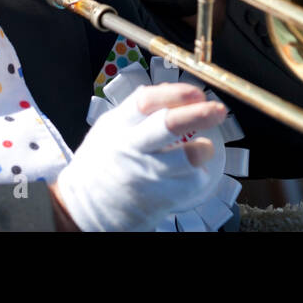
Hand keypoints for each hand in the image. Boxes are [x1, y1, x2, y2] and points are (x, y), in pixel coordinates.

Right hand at [53, 83, 226, 231]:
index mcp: (118, 126)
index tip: (196, 92)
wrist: (83, 210)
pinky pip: (192, 184)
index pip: (147, 101)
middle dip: (199, 114)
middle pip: (169, 125)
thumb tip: (172, 93)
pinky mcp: (158, 199)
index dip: (175, 93)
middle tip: (218, 110)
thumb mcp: (107, 128)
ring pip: (189, 158)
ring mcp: (146, 175)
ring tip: (203, 148)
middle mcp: (131, 148)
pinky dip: (199, 177)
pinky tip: (190, 175)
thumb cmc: (99, 165)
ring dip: (204, 149)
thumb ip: (135, 111)